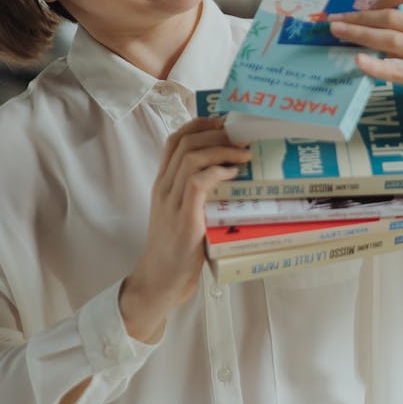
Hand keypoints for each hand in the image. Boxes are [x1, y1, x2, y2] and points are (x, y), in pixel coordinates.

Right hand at [119, 118, 250, 342]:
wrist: (159, 281)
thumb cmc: (176, 251)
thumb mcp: (183, 214)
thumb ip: (197, 195)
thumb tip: (230, 177)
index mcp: (162, 184)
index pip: (174, 140)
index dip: (199, 125)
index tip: (223, 122)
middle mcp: (163, 188)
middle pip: (185, 142)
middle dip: (216, 133)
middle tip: (241, 137)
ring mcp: (171, 202)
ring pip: (191, 157)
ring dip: (221, 150)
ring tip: (243, 154)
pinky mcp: (183, 219)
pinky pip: (197, 182)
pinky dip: (217, 172)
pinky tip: (233, 174)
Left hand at [329, 0, 402, 136]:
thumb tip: (374, 16)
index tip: (369, 7)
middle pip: (393, 17)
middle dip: (360, 17)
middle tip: (335, 20)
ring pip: (392, 41)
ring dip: (360, 35)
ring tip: (338, 34)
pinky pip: (399, 71)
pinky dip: (376, 65)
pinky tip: (359, 62)